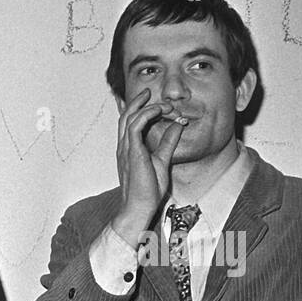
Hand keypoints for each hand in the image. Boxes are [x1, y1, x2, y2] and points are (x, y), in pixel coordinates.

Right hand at [111, 88, 184, 248]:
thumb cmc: (147, 191)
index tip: (155, 104)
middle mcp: (124, 147)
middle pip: (125, 116)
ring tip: (162, 103)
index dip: (139, 110)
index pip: (129, 123)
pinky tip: (159, 111)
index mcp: (128, 150)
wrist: (138, 208)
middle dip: (137, 101)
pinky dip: (147, 114)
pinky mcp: (131, 152)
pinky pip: (135, 125)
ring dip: (147, 106)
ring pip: (130, 117)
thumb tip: (177, 126)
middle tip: (150, 92)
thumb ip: (168, 143)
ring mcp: (125, 149)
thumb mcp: (162, 161)